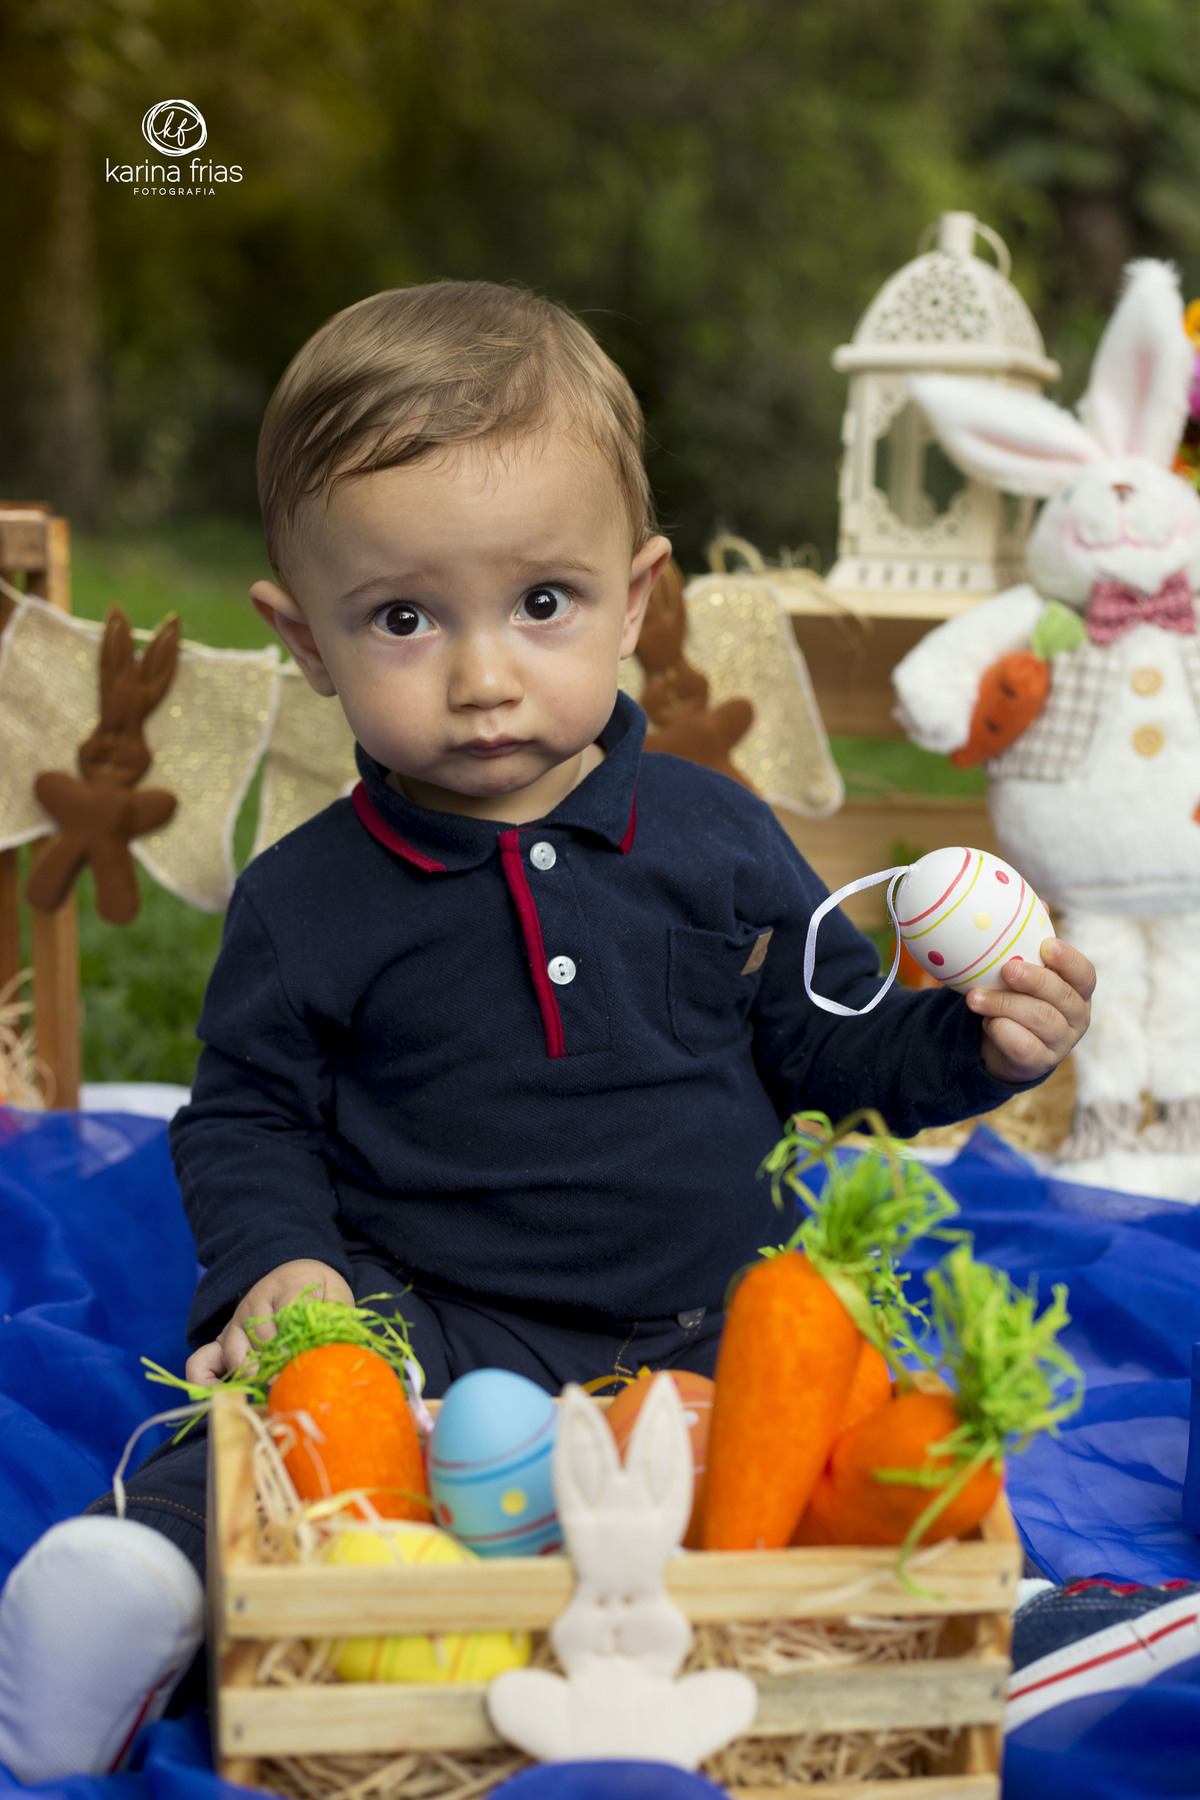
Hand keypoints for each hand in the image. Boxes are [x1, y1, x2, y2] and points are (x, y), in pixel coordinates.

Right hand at [185, 1258, 353, 1385]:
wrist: (296, 1273)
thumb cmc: (319, 1293)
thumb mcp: (336, 1299)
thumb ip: (335, 1322)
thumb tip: (333, 1356)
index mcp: (288, 1287)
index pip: (287, 1316)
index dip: (293, 1346)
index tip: (299, 1369)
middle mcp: (256, 1305)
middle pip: (259, 1340)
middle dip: (274, 1367)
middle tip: (288, 1387)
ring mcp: (235, 1323)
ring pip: (234, 1354)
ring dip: (252, 1378)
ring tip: (268, 1396)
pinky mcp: (223, 1341)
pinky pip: (201, 1361)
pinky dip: (205, 1382)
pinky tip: (223, 1400)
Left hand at [970, 938, 1094, 1085]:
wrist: (1002, 1044)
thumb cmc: (1015, 996)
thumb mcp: (1021, 970)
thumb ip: (1027, 941)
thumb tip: (1037, 901)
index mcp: (1077, 990)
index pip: (1085, 974)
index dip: (1069, 960)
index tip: (1046, 946)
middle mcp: (1077, 1016)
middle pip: (1061, 997)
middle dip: (1033, 981)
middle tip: (1007, 970)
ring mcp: (1061, 1043)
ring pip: (1039, 1020)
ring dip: (1004, 1005)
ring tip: (974, 997)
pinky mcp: (1040, 1064)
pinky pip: (1024, 1047)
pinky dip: (1003, 1031)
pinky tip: (987, 1022)